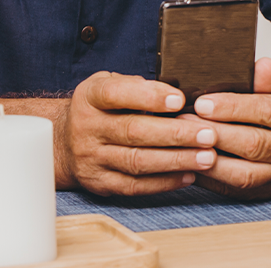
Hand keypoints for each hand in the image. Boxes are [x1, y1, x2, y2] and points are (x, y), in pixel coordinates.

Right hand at [58, 71, 219, 195]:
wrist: (62, 143)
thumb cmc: (98, 109)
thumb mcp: (106, 85)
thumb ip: (135, 85)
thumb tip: (173, 92)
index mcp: (90, 97)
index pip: (116, 94)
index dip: (148, 96)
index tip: (179, 99)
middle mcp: (87, 128)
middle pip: (134, 131)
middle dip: (175, 133)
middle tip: (208, 134)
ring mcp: (92, 158)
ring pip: (137, 162)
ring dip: (176, 160)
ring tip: (207, 157)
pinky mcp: (100, 183)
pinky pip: (135, 186)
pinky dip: (164, 182)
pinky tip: (189, 175)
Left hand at [183, 57, 270, 199]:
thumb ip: (265, 80)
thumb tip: (262, 64)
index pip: (268, 111)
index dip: (233, 107)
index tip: (202, 103)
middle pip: (254, 144)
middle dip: (216, 133)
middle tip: (185, 122)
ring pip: (244, 174)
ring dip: (209, 159)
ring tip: (185, 144)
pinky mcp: (269, 192)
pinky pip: (235, 189)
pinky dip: (210, 177)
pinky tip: (190, 162)